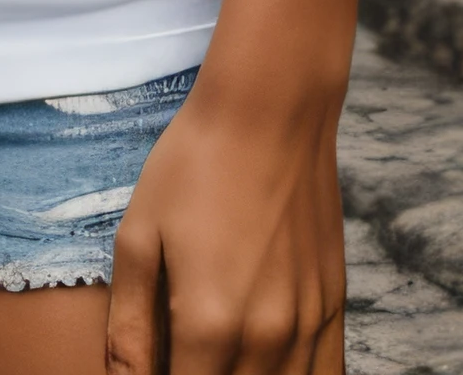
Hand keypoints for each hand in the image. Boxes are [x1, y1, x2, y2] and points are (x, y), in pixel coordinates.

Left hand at [106, 74, 344, 373]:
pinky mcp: (333, 309)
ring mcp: (307, 326)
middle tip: (178, 353)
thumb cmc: (193, 166)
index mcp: (209, 323)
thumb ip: (129, 325)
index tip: (151, 369)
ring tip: (215, 355)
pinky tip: (262, 363)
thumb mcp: (138, 237)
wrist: (269, 113)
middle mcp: (266, 337)